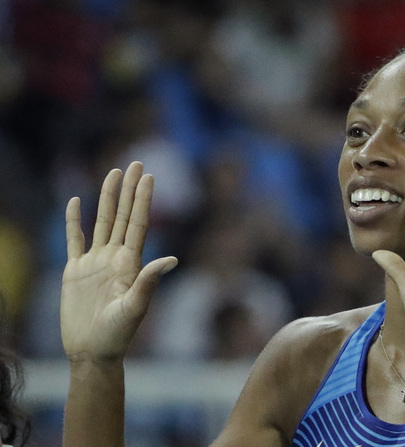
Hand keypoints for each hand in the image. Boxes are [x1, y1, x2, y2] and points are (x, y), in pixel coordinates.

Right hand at [61, 162, 177, 362]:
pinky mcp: (74, 271)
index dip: (143, 199)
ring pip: (101, 222)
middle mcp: (115, 257)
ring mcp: (94, 263)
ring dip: (106, 198)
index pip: (138, 223)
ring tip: (112, 173)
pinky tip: (76, 202)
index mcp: (130, 263)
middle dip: (128, 189)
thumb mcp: (135, 307)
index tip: (149, 176)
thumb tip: (171, 259)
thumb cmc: (118, 334)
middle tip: (135, 163)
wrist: (92, 351)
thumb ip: (148, 281)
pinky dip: (73, 221)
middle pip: (122, 215)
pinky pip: (74, 240)